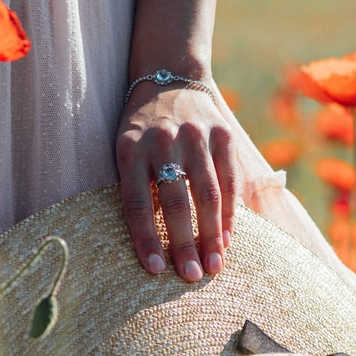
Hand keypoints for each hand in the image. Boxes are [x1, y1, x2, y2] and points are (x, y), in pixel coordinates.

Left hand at [116, 84, 238, 281]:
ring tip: (214, 265)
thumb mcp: (126, 149)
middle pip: (174, 202)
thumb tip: (155, 240)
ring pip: (206, 194)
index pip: (136, 203)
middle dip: (183, 243)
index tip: (154, 270)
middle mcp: (163, 141)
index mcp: (130, 149)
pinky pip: (228, 180)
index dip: (145, 239)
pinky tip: (227, 238)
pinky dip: (229, 212)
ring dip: (212, 235)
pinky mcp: (222, 133)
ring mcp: (195, 136)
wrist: (170, 79)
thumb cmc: (141, 128)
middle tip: (190, 276)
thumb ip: (137, 186)